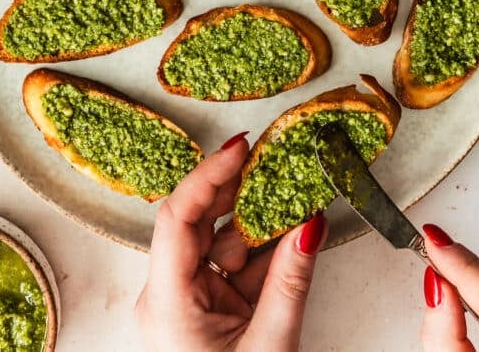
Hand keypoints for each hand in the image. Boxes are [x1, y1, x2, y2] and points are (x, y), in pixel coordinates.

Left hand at [135, 132, 327, 351]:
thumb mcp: (273, 343)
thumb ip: (292, 278)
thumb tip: (312, 221)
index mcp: (168, 302)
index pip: (179, 218)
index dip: (208, 175)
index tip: (242, 146)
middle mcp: (166, 295)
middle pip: (196, 222)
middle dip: (237, 192)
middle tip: (272, 161)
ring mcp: (182, 301)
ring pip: (217, 241)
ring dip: (256, 223)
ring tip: (292, 198)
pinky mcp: (201, 309)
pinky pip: (228, 265)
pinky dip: (259, 252)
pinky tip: (288, 235)